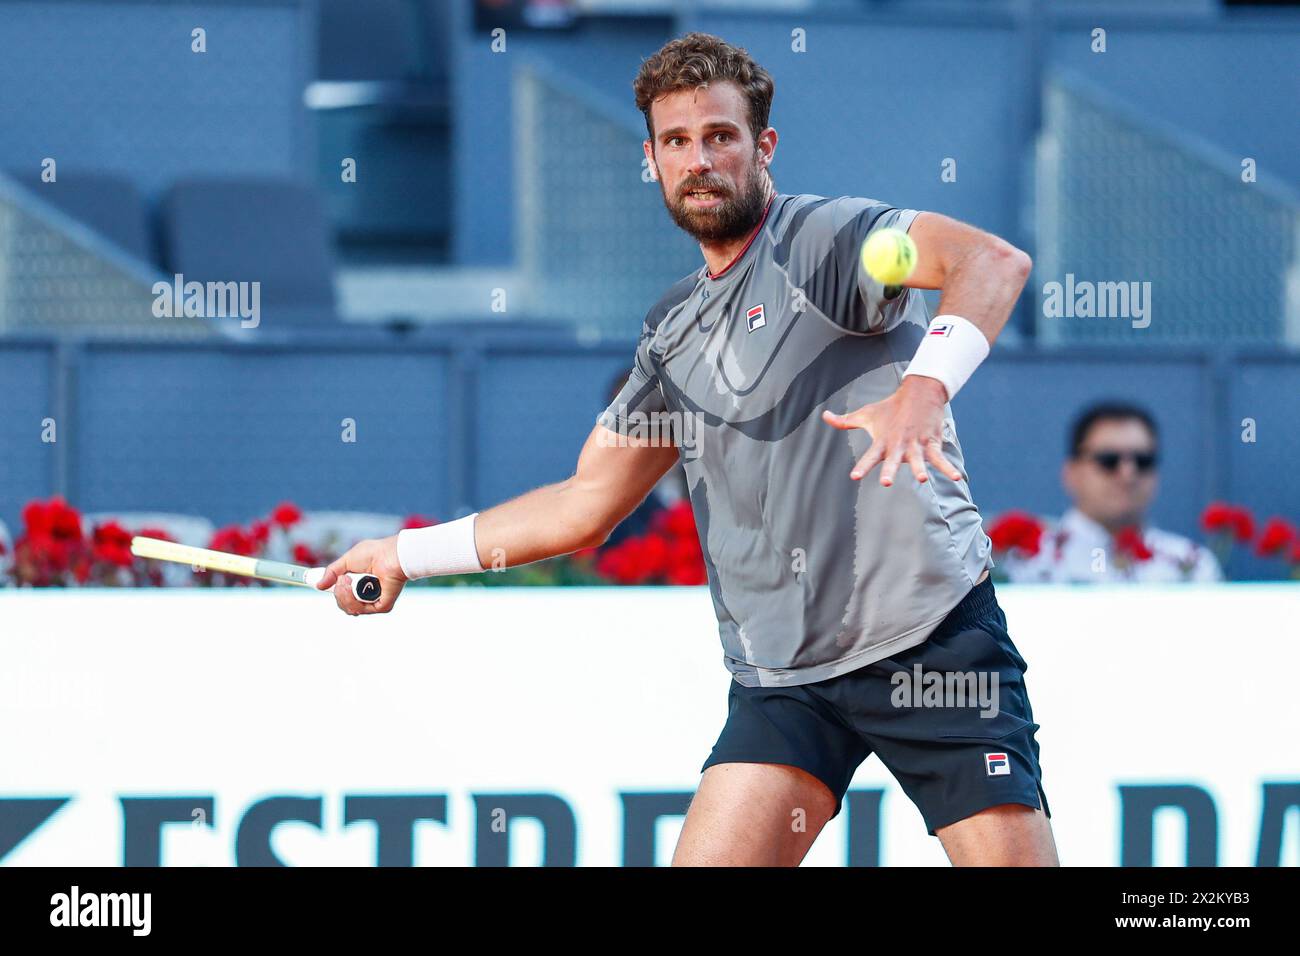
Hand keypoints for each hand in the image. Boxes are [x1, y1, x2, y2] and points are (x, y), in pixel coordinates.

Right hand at [314, 535, 406, 614]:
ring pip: (350, 609)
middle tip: (342, 579)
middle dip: (338, 593)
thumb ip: (332, 572)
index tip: (321, 586)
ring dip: (344, 596)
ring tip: (348, 581)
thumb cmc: (374, 553)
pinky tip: (355, 588)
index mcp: (359, 584)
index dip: (334, 593)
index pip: (342, 596)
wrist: (391, 554)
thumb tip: (318, 585)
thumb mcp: (347, 560)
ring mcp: (374, 601)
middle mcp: (366, 594)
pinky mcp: (382, 606)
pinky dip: (355, 600)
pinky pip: (362, 610)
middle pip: (344, 605)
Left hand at [821, 376, 964, 486]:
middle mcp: (898, 445)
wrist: (918, 392)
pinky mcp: (932, 442)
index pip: (870, 457)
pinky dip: (949, 468)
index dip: (863, 466)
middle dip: (890, 470)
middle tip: (886, 482)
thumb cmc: (889, 408)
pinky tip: (956, 478)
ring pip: (918, 459)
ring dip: (920, 468)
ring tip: (923, 479)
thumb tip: (824, 416)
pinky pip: (941, 458)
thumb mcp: (865, 414)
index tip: (855, 476)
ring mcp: (916, 444)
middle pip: (893, 460)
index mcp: (882, 442)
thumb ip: (844, 421)